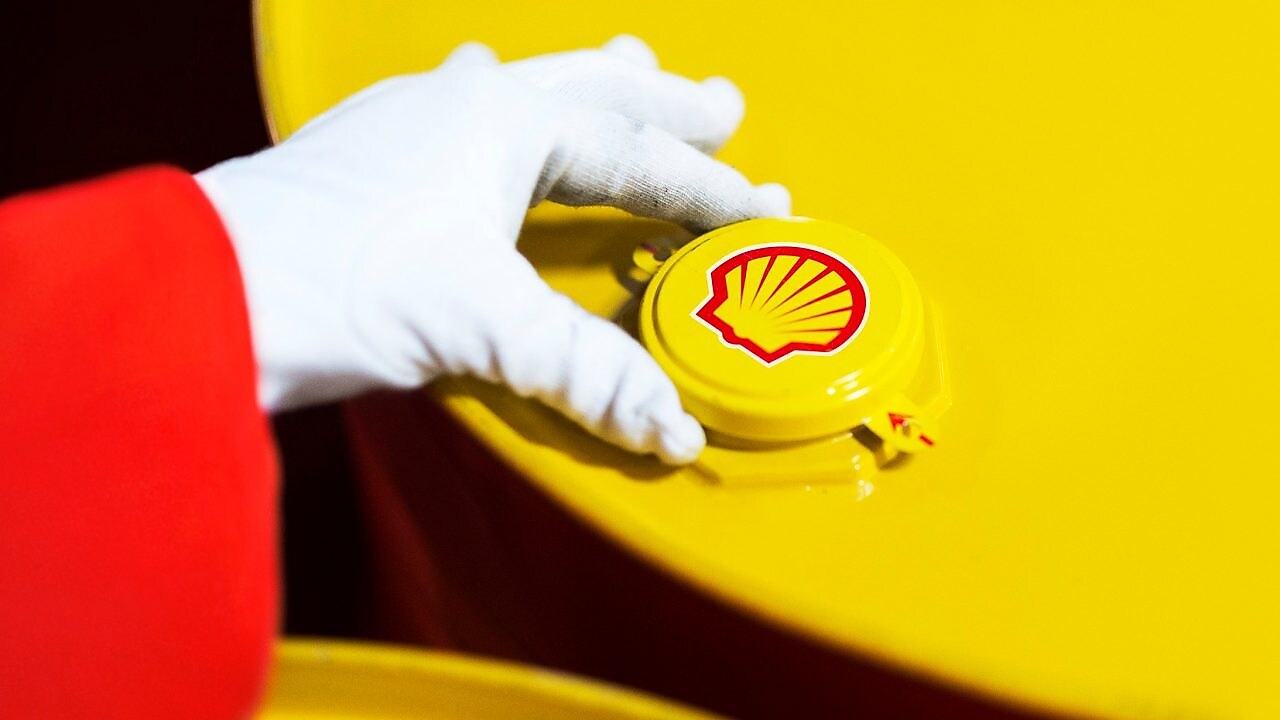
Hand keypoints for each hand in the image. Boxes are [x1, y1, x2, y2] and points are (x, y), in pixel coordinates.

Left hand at [196, 36, 789, 463]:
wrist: (201, 295)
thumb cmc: (333, 286)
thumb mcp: (481, 325)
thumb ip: (586, 370)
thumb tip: (672, 424)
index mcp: (498, 119)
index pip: (631, 154)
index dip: (705, 188)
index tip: (763, 210)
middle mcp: (456, 104)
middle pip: (588, 90)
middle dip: (663, 104)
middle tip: (721, 106)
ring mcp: (406, 123)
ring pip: (525, 88)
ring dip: (588, 89)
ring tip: (631, 73)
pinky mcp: (369, 159)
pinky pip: (465, 110)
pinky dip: (509, 107)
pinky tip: (489, 103)